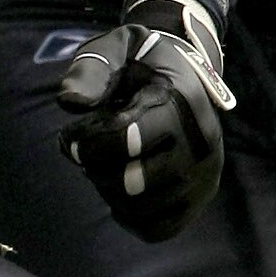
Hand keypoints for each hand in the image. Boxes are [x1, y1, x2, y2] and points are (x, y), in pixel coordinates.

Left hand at [57, 0, 235, 243]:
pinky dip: (131, 217)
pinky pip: (159, 228)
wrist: (185, 73)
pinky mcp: (201, 197)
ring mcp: (205, 174)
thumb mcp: (115, 48)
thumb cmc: (141, 62)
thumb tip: (71, 103)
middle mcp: (200, 142)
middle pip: (131, 183)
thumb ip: (90, 69)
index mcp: (180, 102)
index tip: (73, 136)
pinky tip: (121, 192)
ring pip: (141, 209)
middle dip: (95, 169)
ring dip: (110, 192)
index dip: (88, 144)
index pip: (127, 140)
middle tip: (87, 153)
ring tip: (107, 166)